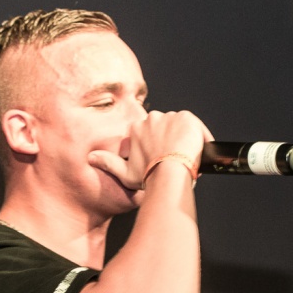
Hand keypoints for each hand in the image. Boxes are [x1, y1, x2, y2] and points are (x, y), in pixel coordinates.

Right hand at [87, 110, 212, 189]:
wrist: (168, 173)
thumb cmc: (147, 176)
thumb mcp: (124, 173)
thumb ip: (108, 163)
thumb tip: (91, 157)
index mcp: (136, 128)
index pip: (152, 134)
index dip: (160, 148)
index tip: (166, 161)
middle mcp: (152, 118)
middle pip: (167, 130)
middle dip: (173, 144)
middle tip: (179, 163)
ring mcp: (170, 117)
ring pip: (182, 129)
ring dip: (186, 142)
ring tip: (190, 161)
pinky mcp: (187, 118)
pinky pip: (196, 128)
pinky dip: (201, 139)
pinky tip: (200, 155)